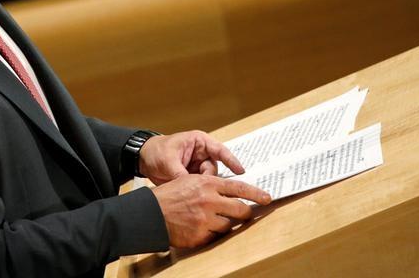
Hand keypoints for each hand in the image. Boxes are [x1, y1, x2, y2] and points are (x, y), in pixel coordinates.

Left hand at [138, 131, 245, 184]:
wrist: (142, 159)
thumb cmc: (156, 151)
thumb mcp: (168, 161)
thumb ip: (181, 174)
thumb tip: (192, 188)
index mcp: (199, 142)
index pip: (220, 150)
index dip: (232, 161)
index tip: (241, 171)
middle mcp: (202, 153)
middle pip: (214, 170)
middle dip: (208, 180)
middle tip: (200, 188)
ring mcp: (198, 166)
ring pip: (208, 180)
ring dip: (201, 187)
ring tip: (190, 190)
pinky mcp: (193, 177)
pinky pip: (201, 185)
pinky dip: (198, 191)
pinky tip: (194, 196)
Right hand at [151, 174, 270, 247]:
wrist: (150, 213)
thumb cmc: (169, 196)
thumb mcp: (189, 181)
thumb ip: (210, 185)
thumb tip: (230, 192)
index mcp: (207, 184)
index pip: (239, 188)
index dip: (256, 193)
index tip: (267, 197)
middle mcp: (209, 201)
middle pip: (240, 210)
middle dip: (245, 213)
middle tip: (247, 214)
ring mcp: (205, 219)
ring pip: (228, 225)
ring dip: (225, 224)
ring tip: (213, 221)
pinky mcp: (200, 235)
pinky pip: (215, 237)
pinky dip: (212, 234)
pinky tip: (202, 229)